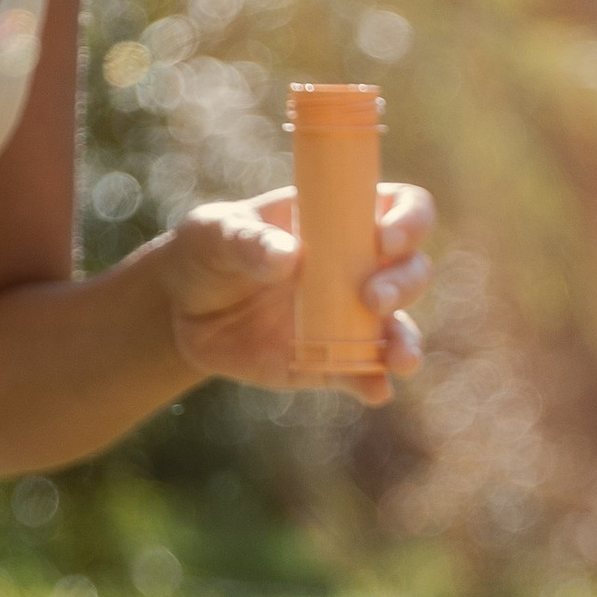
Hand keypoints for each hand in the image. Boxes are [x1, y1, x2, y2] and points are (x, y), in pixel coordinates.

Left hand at [152, 181, 434, 403]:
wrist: (184, 312)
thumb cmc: (206, 251)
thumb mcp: (215, 232)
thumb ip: (248, 240)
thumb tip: (290, 258)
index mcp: (342, 219)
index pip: (403, 207)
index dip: (410, 219)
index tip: (386, 238)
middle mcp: (360, 267)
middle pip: (413, 270)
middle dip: (405, 284)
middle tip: (371, 298)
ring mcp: (352, 318)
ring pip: (402, 329)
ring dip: (407, 343)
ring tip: (398, 360)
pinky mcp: (336, 362)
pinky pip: (366, 375)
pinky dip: (375, 384)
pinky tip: (374, 390)